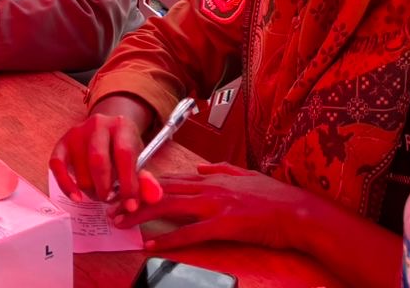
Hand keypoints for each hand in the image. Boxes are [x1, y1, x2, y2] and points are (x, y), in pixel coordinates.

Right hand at [50, 94, 159, 208]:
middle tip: (110, 199)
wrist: (107, 128)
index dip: (128, 183)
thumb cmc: (124, 149)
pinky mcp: (62, 143)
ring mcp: (77, 132)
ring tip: (100, 192)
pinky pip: (57, 166)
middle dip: (106, 188)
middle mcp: (98, 124)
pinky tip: (77, 197)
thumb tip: (154, 195)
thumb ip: (146, 179)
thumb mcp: (139, 159)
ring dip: (91, 190)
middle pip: (98, 161)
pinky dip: (66, 185)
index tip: (131, 206)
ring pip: (81, 171)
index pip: (124, 154)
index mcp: (122, 125)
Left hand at [116, 164, 315, 251]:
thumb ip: (220, 169)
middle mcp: (210, 188)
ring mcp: (216, 206)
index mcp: (213, 178)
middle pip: (164, 191)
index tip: (124, 188)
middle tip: (111, 207)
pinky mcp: (224, 225)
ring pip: (170, 208)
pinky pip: (190, 233)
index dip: (145, 183)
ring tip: (121, 223)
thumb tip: (200, 166)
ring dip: (142, 215)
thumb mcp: (245, 175)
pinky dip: (168, 238)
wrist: (298, 212)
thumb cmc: (275, 197)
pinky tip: (150, 244)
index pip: (172, 179)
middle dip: (134, 198)